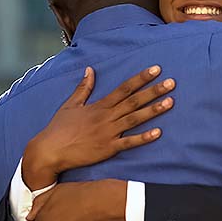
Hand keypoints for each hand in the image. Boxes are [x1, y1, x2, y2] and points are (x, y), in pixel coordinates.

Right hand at [22, 65, 174, 188]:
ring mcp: (108, 132)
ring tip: (170, 102)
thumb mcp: (70, 104)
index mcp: (99, 105)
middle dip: (154, 91)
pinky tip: (158, 132)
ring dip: (153, 110)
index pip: (124, 88)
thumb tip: (90, 69)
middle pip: (134, 101)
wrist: (49, 151)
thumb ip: (83, 87)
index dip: (141, 78)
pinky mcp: (108, 148)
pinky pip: (128, 142)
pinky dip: (143, 138)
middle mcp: (106, 117)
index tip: (156, 69)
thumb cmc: (59, 128)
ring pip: (135, 119)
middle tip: (172, 82)